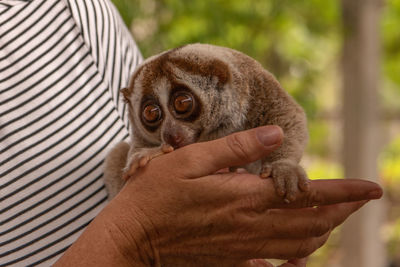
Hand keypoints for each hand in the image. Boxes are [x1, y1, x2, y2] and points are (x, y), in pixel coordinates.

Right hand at [56, 126, 382, 266]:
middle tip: (358, 201)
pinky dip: (298, 254)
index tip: (370, 188)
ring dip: (325, 231)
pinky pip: (276, 262)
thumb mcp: (191, 159)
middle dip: (341, 213)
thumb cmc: (155, 195)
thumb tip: (273, 136)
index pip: (306, 194)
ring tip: (336, 217)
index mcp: (244, 197)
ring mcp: (243, 248)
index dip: (343, 191)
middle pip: (312, 225)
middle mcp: (250, 226)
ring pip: (300, 246)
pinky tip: (302, 249)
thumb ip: (236, 148)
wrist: (133, 239)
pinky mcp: (232, 259)